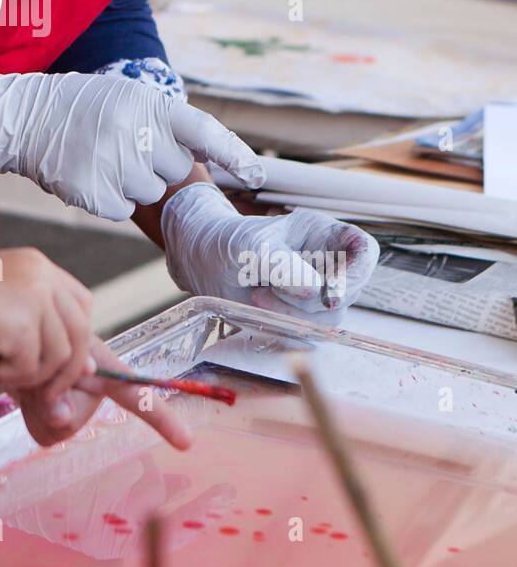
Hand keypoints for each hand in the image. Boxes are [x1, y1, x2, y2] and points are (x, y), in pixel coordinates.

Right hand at [0, 67, 263, 219]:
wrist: (24, 116)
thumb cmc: (82, 108)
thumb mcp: (127, 99)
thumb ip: (165, 123)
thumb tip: (209, 153)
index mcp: (149, 104)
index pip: (204, 130)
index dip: (233, 153)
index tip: (256, 172)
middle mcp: (135, 132)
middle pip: (175, 170)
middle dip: (157, 164)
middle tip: (126, 147)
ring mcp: (112, 163)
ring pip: (149, 193)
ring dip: (131, 183)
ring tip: (102, 158)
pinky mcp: (92, 191)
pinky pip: (121, 209)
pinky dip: (108, 199)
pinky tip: (89, 175)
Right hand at [0, 247, 93, 396]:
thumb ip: (42, 332)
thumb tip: (91, 371)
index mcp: (35, 264)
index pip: (80, 302)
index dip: (77, 338)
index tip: (68, 367)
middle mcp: (41, 273)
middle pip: (80, 331)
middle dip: (67, 369)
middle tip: (46, 393)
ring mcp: (35, 295)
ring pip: (60, 356)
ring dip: (29, 374)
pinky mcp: (23, 322)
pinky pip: (32, 368)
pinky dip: (8, 376)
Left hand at [11, 336, 193, 450]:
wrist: (10, 343)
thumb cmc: (34, 336)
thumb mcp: (49, 349)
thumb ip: (57, 381)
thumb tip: (63, 419)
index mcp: (104, 366)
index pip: (137, 393)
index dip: (164, 417)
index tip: (187, 442)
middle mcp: (95, 391)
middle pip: (79, 414)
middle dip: (52, 394)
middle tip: (37, 374)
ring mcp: (74, 410)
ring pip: (59, 427)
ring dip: (38, 403)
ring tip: (32, 379)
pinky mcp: (53, 425)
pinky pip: (45, 433)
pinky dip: (31, 414)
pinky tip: (28, 395)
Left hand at [160, 182, 378, 313]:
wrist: (201, 262)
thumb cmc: (227, 240)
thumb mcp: (251, 246)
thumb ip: (283, 265)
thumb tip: (315, 290)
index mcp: (322, 234)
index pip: (364, 251)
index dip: (357, 272)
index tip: (330, 290)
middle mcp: (326, 263)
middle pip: (348, 292)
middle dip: (309, 299)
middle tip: (269, 288)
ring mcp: (315, 290)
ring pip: (328, 318)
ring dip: (292, 313)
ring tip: (258, 295)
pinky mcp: (300, 314)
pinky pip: (309, 332)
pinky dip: (284, 325)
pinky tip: (259, 306)